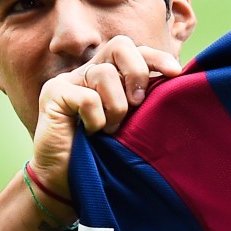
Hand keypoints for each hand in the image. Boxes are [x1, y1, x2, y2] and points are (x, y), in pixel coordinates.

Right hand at [30, 35, 181, 194]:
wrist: (68, 183)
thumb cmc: (104, 155)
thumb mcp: (134, 125)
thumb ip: (146, 102)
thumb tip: (177, 83)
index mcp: (112, 76)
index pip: (136, 51)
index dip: (157, 57)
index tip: (175, 73)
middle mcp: (90, 72)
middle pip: (120, 46)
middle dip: (137, 72)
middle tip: (138, 102)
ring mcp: (70, 80)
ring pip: (105, 74)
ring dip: (116, 108)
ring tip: (110, 130)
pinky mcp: (53, 93)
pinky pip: (87, 97)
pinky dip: (96, 119)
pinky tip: (89, 132)